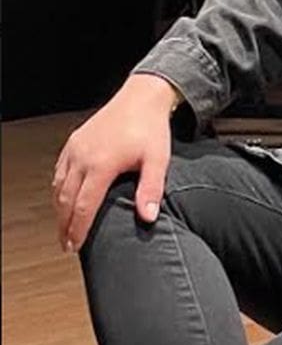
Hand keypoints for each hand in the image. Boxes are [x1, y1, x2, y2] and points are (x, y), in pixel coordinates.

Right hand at [52, 74, 176, 252]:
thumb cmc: (151, 128)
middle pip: (66, 200)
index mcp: (101, 164)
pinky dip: (60, 188)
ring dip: (60, 208)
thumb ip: (152, 189)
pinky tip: (65, 198)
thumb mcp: (158, 160)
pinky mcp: (74, 141)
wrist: (142, 97)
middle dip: (65, 225)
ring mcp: (75, 148)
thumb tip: (148, 217)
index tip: (75, 246)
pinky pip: (60, 171)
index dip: (78, 230)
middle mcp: (83, 157)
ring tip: (66, 227)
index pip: (84, 206)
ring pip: (60, 186)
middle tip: (68, 244)